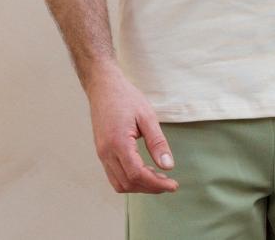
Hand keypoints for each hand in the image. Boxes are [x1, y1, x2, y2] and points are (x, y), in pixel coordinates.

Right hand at [85, 64, 179, 194]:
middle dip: (150, 187)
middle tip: (169, 182)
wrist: (103, 87)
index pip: (137, 174)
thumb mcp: (147, 116)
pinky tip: (144, 171)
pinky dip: (130, 179)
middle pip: (128, 183)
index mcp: (118, 142)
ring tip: (158, 177)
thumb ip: (157, 142)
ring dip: (139, 186)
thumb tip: (168, 166)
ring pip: (119, 183)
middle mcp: (106, 152)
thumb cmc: (126, 97)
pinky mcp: (102, 152)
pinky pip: (114, 175)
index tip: (173, 185)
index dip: (156, 184)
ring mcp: (101, 154)